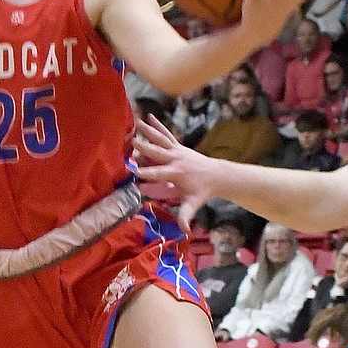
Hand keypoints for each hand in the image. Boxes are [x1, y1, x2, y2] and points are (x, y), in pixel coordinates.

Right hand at [133, 115, 226, 230]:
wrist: (217, 175)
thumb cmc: (202, 191)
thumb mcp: (193, 204)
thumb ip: (186, 216)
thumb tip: (184, 231)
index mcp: (176, 173)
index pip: (158, 173)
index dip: (146, 172)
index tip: (133, 171)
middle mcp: (175, 159)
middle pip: (157, 152)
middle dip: (144, 147)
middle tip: (130, 141)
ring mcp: (177, 150)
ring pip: (160, 139)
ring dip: (148, 130)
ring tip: (136, 122)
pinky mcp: (178, 146)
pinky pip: (166, 134)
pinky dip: (158, 125)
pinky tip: (148, 117)